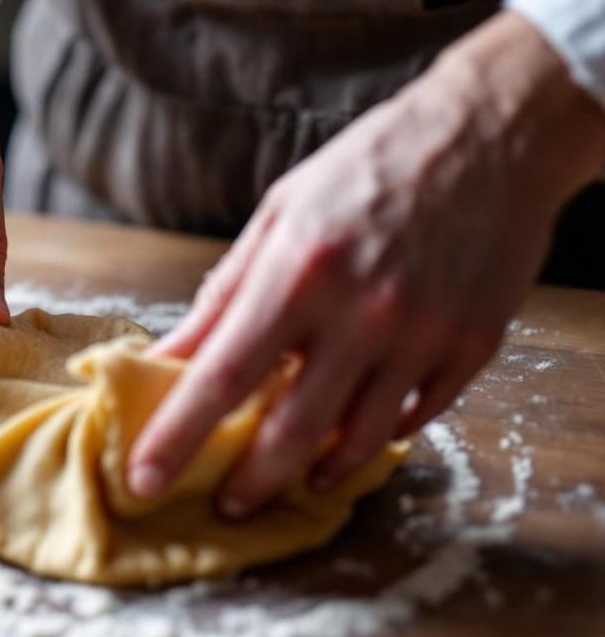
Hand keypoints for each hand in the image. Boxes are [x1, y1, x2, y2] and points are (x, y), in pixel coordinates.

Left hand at [128, 12, 604, 517]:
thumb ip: (224, 294)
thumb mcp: (280, 215)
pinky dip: (379, 437)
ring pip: (359, 440)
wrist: (491, 131)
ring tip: (291, 480)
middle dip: (249, 483)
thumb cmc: (368, 168)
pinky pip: (417, 418)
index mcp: (299, 272)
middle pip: (291, 431)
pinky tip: (356, 438)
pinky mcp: (474, 346)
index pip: (222, 378)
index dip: (177, 438)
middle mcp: (361, 312)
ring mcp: (424, 335)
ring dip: (316, 472)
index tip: (144, 480)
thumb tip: (170, 358)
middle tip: (226, 505)